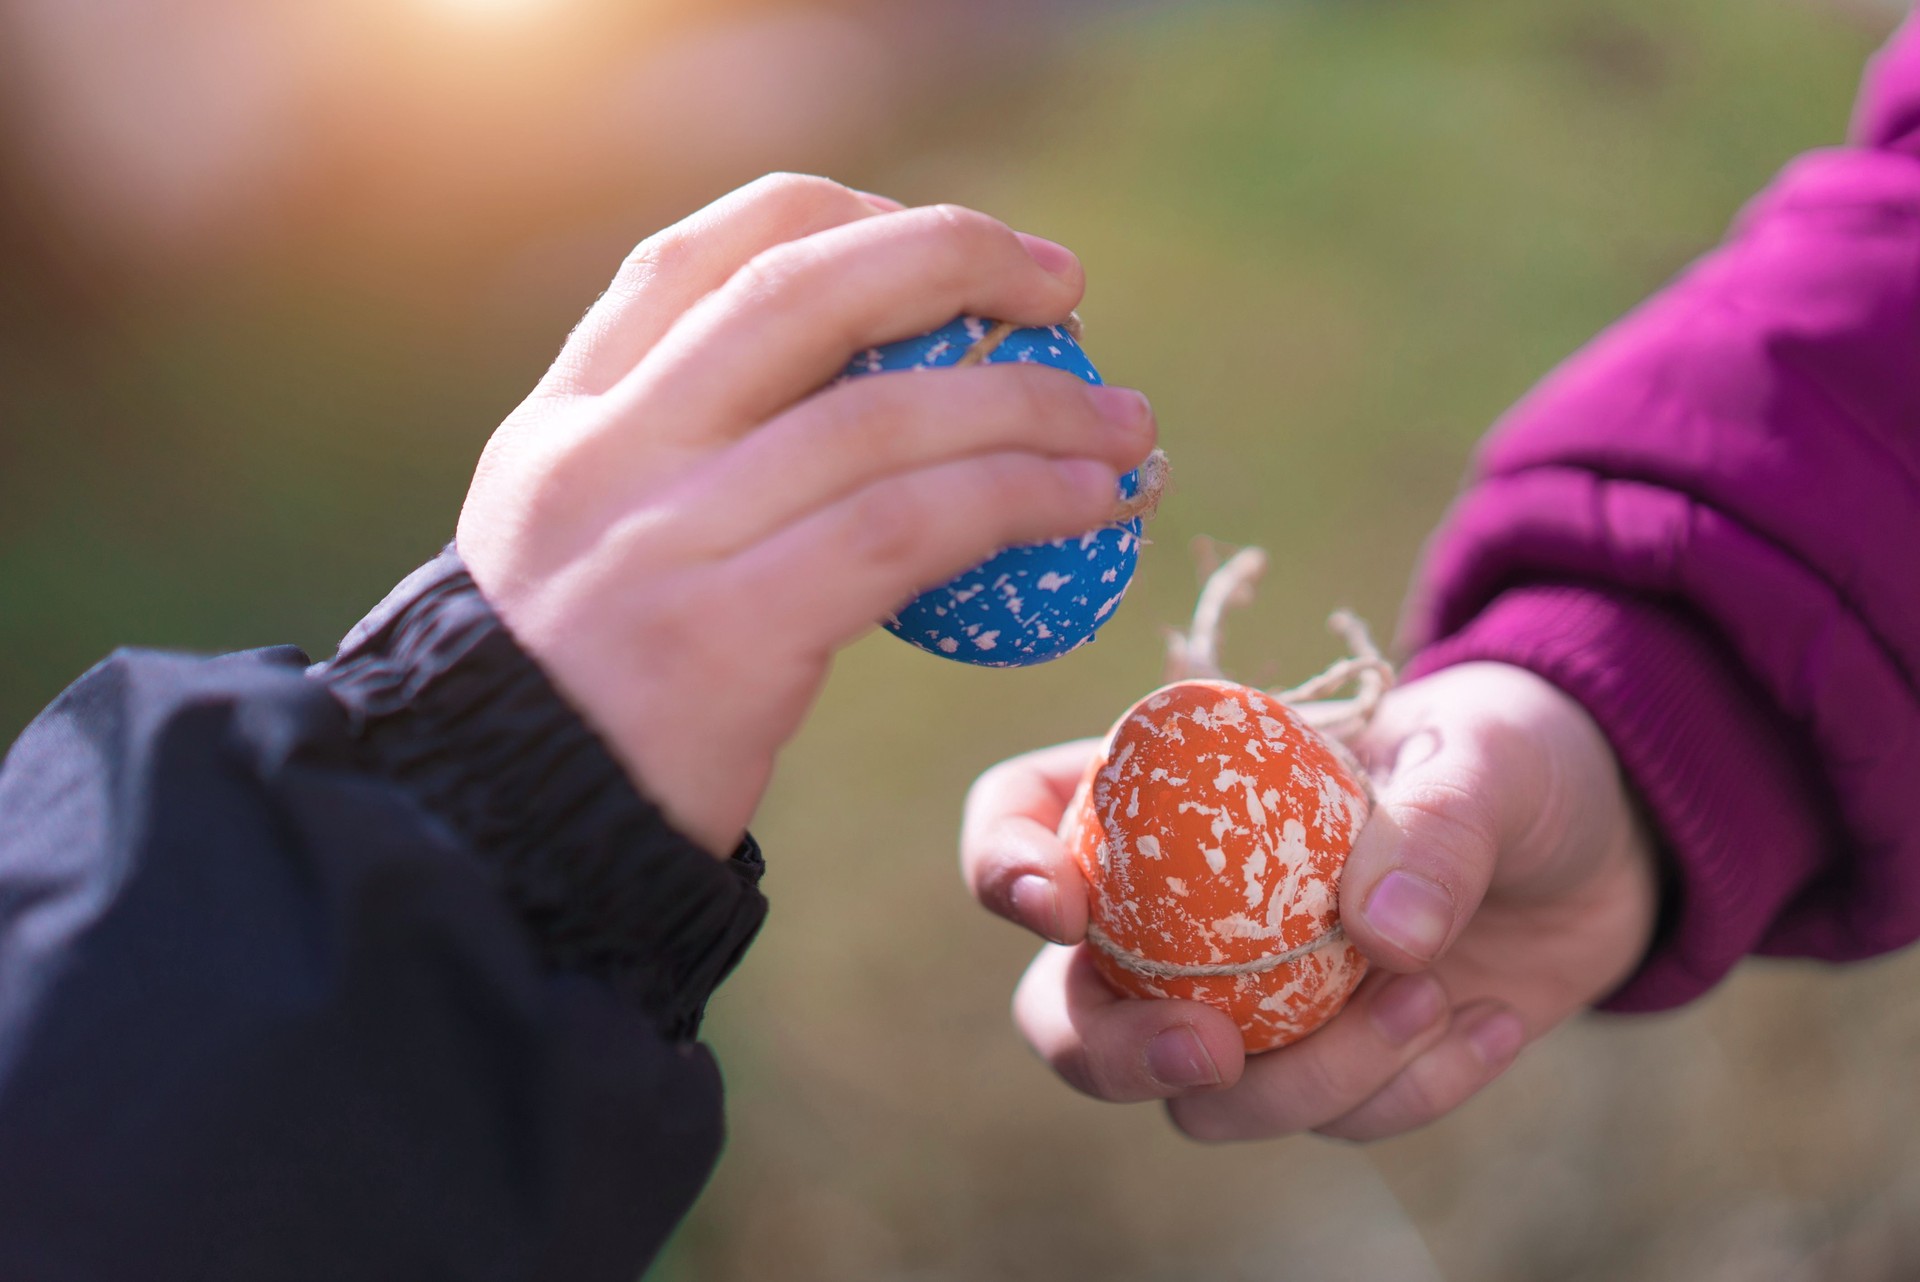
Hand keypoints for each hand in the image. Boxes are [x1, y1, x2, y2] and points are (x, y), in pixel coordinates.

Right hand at [457, 173, 1156, 854]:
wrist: (507, 842)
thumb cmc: (581, 696)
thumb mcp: (582, 540)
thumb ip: (677, 454)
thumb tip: (860, 386)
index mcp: (566, 419)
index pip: (695, 256)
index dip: (836, 218)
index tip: (936, 241)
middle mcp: (605, 456)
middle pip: (798, 292)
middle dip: (951, 258)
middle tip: (1061, 283)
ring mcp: (661, 541)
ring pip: (879, 417)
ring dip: (1031, 403)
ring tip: (1125, 424)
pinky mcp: (726, 636)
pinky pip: (906, 531)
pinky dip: (1018, 497)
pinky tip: (1090, 502)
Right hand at [960, 661, 1658, 1139]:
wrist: (1607, 842)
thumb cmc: (1514, 756)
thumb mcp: (1490, 754)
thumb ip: (1438, 822)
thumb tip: (1381, 938)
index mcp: (1166, 793)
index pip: (1023, 822)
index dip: (1004, 869)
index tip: (1059, 908)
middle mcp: (1178, 910)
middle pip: (1068, 1011)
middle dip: (1112, 1053)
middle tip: (1208, 1050)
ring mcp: (1248, 1001)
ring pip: (1201, 1098)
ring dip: (1306, 1079)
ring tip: (1431, 998)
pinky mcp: (1330, 1068)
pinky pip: (1334, 1121)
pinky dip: (1411, 1092)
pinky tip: (1493, 1023)